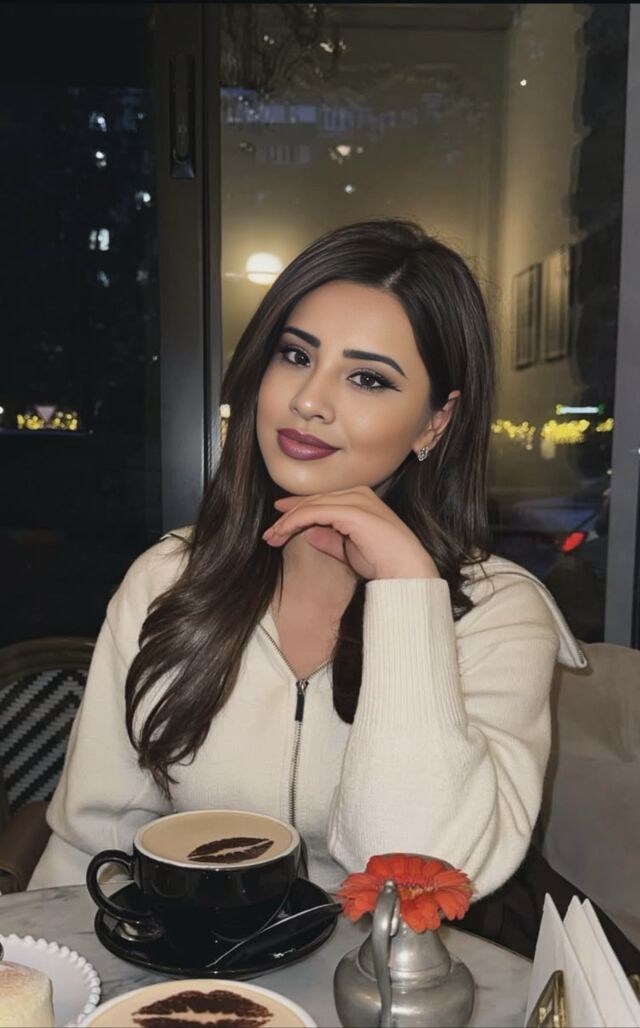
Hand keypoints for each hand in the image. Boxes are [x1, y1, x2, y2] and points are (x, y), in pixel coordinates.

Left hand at [262, 486, 439, 580]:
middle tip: (270, 533)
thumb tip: (308, 533)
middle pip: (314, 500)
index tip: (279, 522)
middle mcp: (359, 494)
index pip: (323, 500)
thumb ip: (330, 539)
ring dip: (288, 521)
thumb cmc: (383, 562)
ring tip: (272, 537)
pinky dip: (295, 522)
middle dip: (289, 516)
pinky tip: (283, 532)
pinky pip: (314, 512)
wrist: (405, 571)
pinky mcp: (351, 511)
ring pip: (311, 505)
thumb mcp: (350, 549)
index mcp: (361, 499)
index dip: (298, 509)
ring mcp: (356, 499)